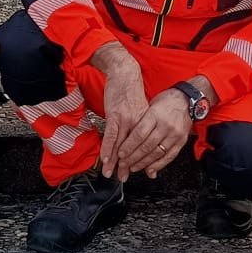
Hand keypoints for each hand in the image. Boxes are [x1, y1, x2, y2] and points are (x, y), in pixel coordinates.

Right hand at [93, 51, 148, 178]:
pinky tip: (105, 158)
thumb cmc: (130, 91)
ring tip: (110, 173)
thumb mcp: (140, 109)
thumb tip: (140, 139)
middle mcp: (138, 124)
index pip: (143, 147)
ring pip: (121, 146)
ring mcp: (127, 121)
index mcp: (146, 123)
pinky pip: (111, 136)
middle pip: (132, 149)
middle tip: (122, 178)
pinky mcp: (115, 116)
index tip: (136, 172)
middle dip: (126, 166)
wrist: (125, 74)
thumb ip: (140, 124)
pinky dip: (108, 149)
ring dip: (114, 162)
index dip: (138, 160)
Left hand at [113, 87, 194, 176]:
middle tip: (123, 164)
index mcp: (155, 114)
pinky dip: (158, 165)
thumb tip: (126, 137)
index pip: (139, 134)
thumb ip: (140, 121)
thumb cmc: (166, 101)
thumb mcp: (151, 106)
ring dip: (143, 163)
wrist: (187, 100)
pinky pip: (169, 156)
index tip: (120, 153)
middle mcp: (166, 125)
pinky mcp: (181, 141)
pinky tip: (149, 170)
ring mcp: (175, 134)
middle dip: (133, 157)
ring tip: (133, 167)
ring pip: (157, 153)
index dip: (129, 146)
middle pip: (146, 146)